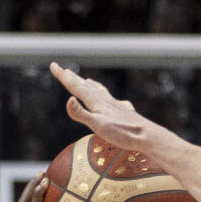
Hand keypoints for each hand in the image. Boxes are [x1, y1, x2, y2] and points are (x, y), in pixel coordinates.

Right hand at [49, 62, 168, 156]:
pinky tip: (104, 95)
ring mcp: (113, 104)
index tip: (54, 65)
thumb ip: (81, 114)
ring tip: (80, 78)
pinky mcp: (120, 110)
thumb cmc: (122, 133)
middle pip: (84, 85)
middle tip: (60, 68)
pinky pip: (106, 96)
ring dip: (85, 83)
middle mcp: (103, 99)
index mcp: (95, 101)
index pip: (75, 86)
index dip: (63, 76)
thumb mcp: (97, 126)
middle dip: (71, 77)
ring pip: (95, 89)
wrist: (146, 136)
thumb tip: (68, 99)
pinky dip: (100, 91)